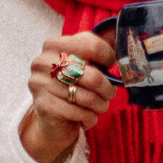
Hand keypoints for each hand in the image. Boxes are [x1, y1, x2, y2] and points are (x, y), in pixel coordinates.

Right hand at [21, 30, 118, 162]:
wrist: (52, 117)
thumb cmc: (73, 85)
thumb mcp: (83, 62)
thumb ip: (98, 50)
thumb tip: (122, 45)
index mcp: (54, 45)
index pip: (92, 46)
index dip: (108, 57)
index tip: (110, 66)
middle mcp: (43, 62)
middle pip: (93, 76)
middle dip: (107, 89)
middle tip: (109, 94)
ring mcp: (40, 84)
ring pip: (87, 98)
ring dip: (100, 106)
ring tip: (99, 107)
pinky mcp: (42, 106)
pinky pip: (78, 113)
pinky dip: (89, 118)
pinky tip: (87, 118)